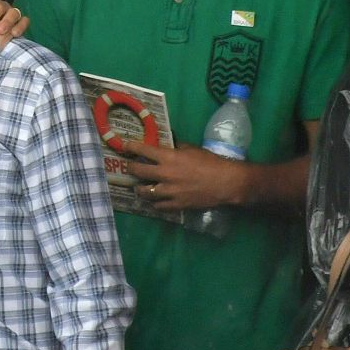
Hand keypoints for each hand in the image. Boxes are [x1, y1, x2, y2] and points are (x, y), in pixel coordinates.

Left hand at [124, 143, 246, 211]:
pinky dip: (154, 203)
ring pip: (145, 191)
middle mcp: (165, 174)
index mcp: (168, 157)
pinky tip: (153, 201)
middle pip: (138, 171)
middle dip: (130, 168)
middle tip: (129, 167)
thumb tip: (168, 144)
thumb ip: (176, 147)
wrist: (226, 182)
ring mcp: (169, 191)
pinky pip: (158, 206)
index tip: (124, 147)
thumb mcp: (192, 149)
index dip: (131, 147)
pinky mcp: (176, 204)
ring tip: (138, 187)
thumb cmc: (210, 162)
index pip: (143, 150)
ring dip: (139, 188)